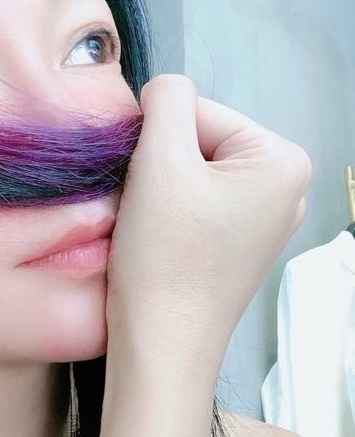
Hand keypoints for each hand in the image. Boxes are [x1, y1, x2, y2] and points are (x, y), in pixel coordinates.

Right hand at [106, 74, 311, 357]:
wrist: (161, 347)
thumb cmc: (165, 259)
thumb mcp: (159, 160)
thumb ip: (165, 99)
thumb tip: (163, 89)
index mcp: (283, 160)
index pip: (198, 111)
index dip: (158, 142)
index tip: (146, 188)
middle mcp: (289, 187)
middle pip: (200, 140)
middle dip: (163, 167)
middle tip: (148, 212)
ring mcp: (269, 219)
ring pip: (194, 172)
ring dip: (162, 190)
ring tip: (155, 230)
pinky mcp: (243, 245)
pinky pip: (200, 203)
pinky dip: (172, 214)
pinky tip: (165, 244)